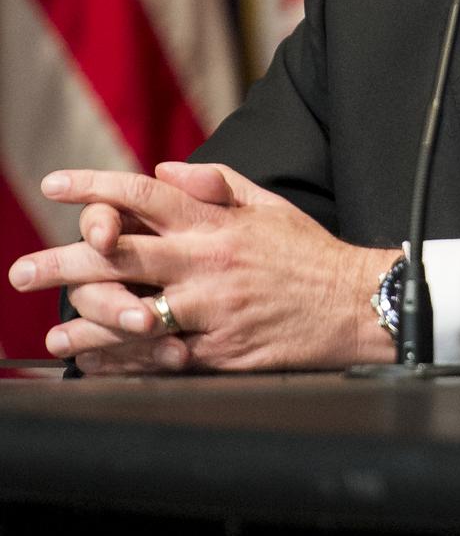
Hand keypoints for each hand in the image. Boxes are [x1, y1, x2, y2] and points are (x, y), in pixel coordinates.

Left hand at [8, 164, 397, 373]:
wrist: (350, 302)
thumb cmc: (305, 250)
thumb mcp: (265, 201)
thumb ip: (213, 181)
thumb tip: (164, 170)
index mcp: (213, 220)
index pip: (143, 193)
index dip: (94, 186)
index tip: (54, 184)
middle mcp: (204, 261)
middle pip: (119, 255)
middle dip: (63, 261)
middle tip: (21, 271)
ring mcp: (208, 309)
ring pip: (130, 313)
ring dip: (84, 324)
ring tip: (53, 334)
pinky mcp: (216, 351)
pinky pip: (158, 357)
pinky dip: (122, 362)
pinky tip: (94, 365)